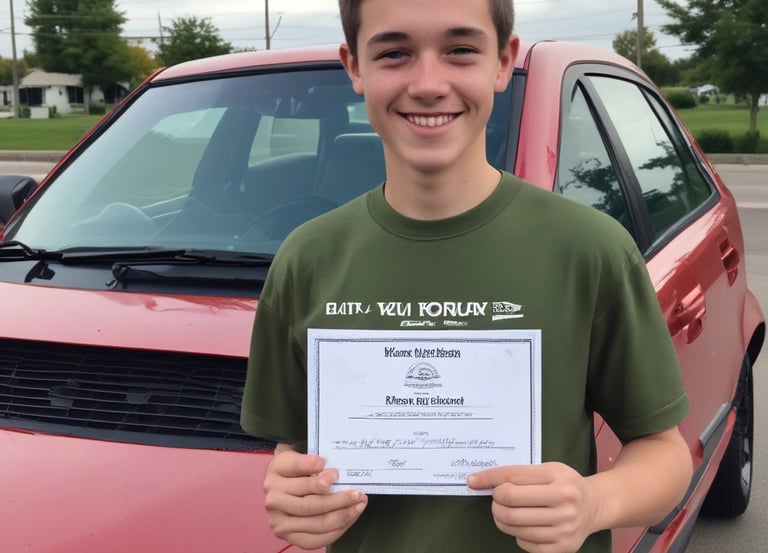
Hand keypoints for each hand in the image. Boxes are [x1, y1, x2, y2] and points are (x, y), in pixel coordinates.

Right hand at [263, 445, 367, 548]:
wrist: (285, 486)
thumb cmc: (299, 469)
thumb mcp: (302, 455)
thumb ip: (311, 461)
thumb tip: (328, 470)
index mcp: (276, 470)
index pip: (296, 468)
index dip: (316, 471)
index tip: (335, 473)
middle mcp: (273, 498)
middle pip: (309, 504)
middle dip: (337, 500)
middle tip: (356, 494)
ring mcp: (279, 521)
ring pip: (316, 523)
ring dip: (343, 515)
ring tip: (358, 505)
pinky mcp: (289, 537)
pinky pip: (316, 540)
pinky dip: (337, 530)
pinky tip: (349, 518)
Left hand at [467, 462, 596, 552]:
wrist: (594, 506)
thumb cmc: (565, 484)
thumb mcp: (548, 469)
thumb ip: (518, 474)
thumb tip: (481, 480)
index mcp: (558, 478)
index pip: (513, 478)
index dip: (489, 479)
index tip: (473, 481)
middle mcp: (564, 503)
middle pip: (511, 504)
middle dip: (495, 501)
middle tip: (496, 499)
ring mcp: (564, 528)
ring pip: (515, 526)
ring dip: (501, 519)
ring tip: (504, 512)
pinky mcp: (562, 548)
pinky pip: (525, 543)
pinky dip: (517, 535)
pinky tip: (522, 526)